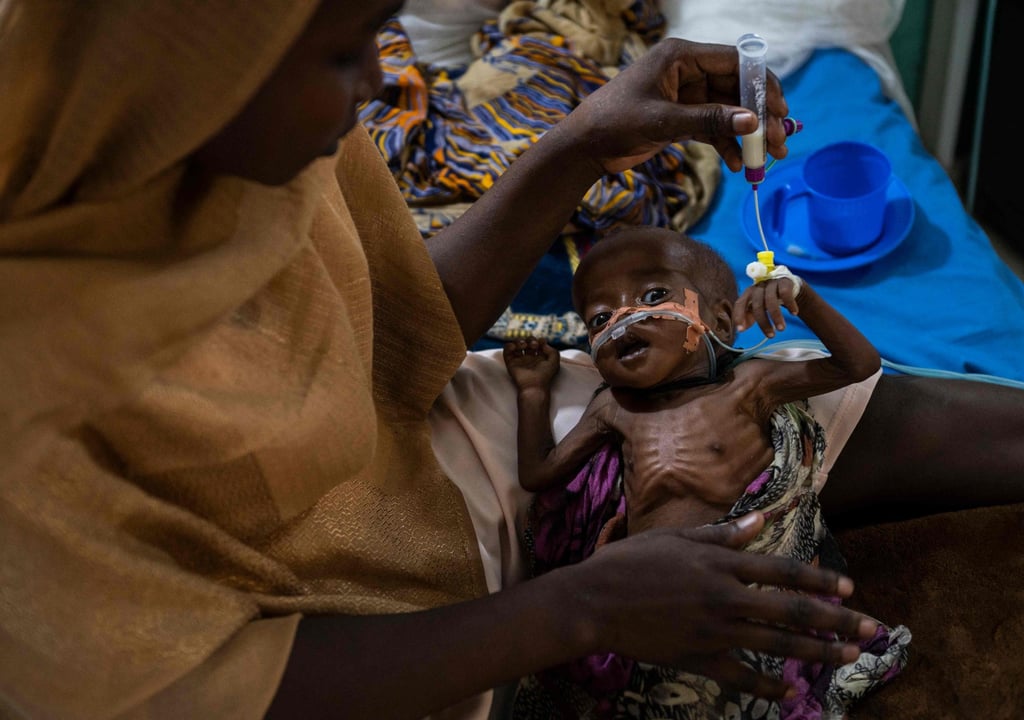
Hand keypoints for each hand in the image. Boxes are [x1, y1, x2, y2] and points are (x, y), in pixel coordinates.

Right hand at [503, 336, 559, 390]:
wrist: (534, 386)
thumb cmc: (545, 375)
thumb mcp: (555, 361)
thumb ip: (552, 350)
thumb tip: (543, 344)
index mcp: (540, 359)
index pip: (538, 345)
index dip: (540, 341)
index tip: (542, 342)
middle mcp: (529, 359)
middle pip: (528, 343)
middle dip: (531, 340)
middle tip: (534, 345)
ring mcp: (520, 361)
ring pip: (517, 345)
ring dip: (520, 341)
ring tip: (524, 345)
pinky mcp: (511, 363)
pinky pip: (507, 351)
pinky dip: (510, 345)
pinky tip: (515, 347)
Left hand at [556, 38, 789, 174]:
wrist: (583, 147)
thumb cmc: (613, 123)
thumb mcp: (663, 121)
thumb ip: (708, 120)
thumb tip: (752, 121)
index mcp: (680, 56)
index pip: (735, 61)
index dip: (761, 84)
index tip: (780, 109)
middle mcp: (685, 71)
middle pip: (736, 88)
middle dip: (758, 116)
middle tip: (779, 142)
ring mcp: (684, 95)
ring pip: (727, 111)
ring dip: (746, 135)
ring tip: (765, 160)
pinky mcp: (680, 118)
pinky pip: (712, 128)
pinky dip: (725, 145)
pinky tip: (735, 165)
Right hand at [558, 512, 875, 699]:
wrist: (593, 603)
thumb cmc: (628, 562)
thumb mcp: (674, 538)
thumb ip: (721, 534)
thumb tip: (760, 522)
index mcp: (720, 564)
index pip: (784, 572)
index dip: (820, 580)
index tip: (849, 588)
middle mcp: (725, 598)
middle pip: (792, 612)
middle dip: (838, 622)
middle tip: (873, 630)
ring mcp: (714, 632)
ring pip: (777, 646)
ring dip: (818, 652)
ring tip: (848, 657)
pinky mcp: (699, 659)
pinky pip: (742, 676)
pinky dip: (770, 687)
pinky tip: (794, 693)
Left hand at [733, 275, 803, 337]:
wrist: (788, 286)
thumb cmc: (768, 299)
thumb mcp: (758, 307)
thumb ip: (749, 317)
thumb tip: (741, 330)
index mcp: (748, 293)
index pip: (740, 303)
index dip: (739, 316)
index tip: (741, 330)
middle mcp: (758, 287)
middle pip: (757, 305)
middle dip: (763, 322)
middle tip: (771, 336)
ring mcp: (771, 283)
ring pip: (771, 300)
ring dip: (776, 316)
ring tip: (781, 329)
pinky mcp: (784, 282)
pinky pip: (785, 293)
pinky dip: (790, 304)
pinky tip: (793, 313)